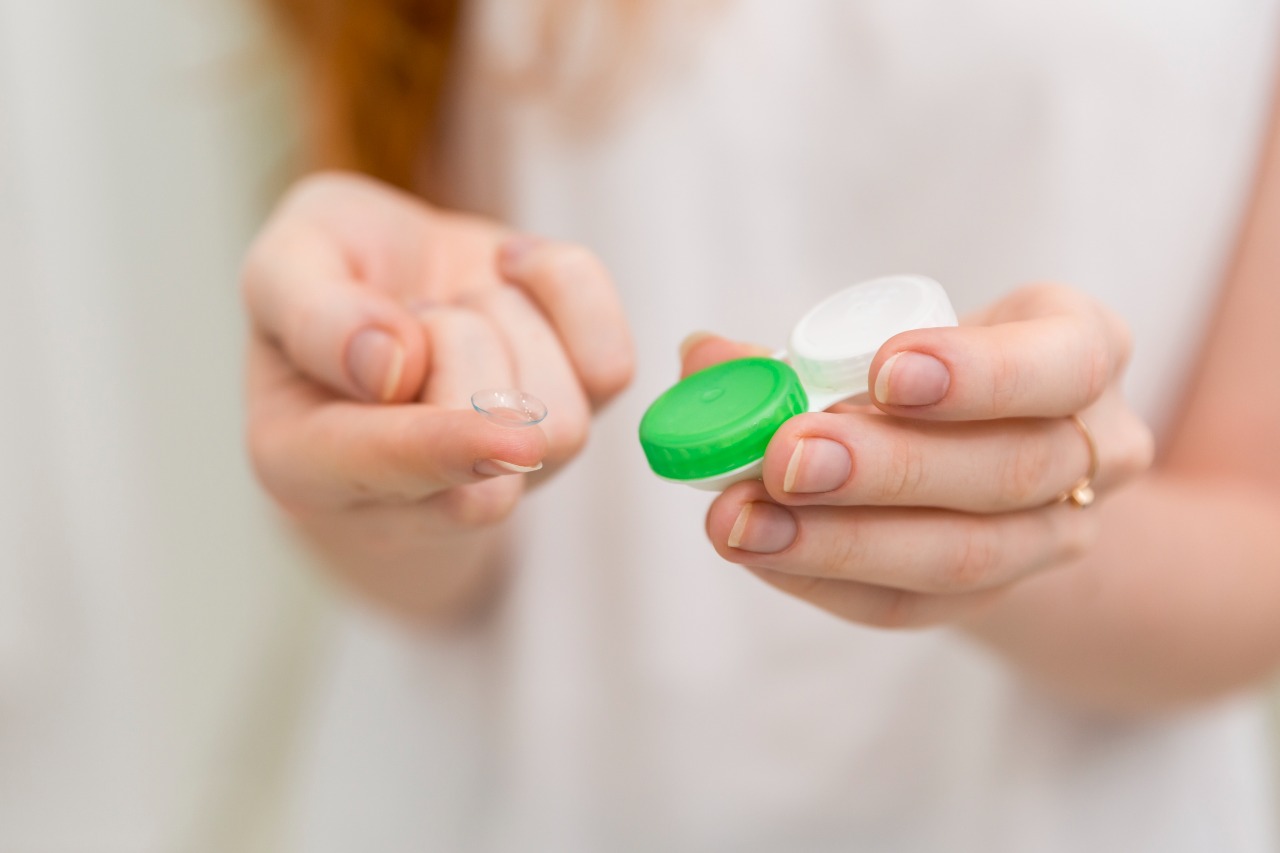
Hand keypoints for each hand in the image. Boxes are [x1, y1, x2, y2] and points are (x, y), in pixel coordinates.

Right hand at [241, 172, 632, 616]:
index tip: (491, 429)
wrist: (394, 282)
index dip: (437, 444)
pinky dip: (567, 291)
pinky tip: (512, 278)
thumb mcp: (282, 261)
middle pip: (497, 443)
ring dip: (508, 321)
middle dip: (462, 336)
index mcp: (304, 462)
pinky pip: (611, 367)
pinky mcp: (571, 423)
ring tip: (454, 309)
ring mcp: (505, 475)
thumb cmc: (327, 278)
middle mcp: (411, 496)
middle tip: (415, 312)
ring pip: (562, 419)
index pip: (387, 473)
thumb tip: (385, 368)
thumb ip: (310, 310)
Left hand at [691, 284, 1153, 628]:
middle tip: (784, 456)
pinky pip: (911, 605)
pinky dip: (825, 578)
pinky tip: (759, 550)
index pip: (1065, 363)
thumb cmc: (927, 375)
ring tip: (740, 518)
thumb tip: (703, 360)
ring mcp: (1056, 537)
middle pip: (1010, 471)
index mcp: (1081, 350)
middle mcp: (1094, 449)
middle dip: (887, 468)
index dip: (979, 373)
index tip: (881, 373)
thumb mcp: (887, 340)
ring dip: (840, 540)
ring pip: (963, 556)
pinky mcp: (992, 598)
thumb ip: (797, 352)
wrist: (981, 458)